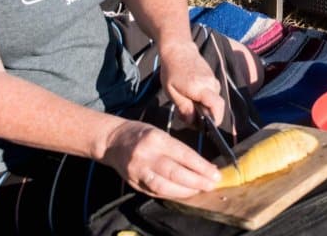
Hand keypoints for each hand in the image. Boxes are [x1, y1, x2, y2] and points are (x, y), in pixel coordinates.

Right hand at [102, 120, 220, 197]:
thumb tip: (202, 165)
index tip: (215, 173)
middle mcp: (146, 155)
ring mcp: (138, 171)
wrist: (112, 141)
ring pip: (164, 186)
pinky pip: (155, 192)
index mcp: (156, 139)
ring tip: (199, 191)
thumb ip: (178, 148)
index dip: (201, 166)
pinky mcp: (134, 183)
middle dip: (196, 181)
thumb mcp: (160, 133)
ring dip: (185, 191)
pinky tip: (183, 194)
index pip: (183, 155)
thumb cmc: (140, 134)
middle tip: (212, 184)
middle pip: (174, 173)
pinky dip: (171, 194)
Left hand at [160, 41, 224, 124]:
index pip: (217, 106)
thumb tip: (192, 122)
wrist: (179, 49)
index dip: (216, 119)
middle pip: (216, 107)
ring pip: (214, 101)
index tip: (207, 127)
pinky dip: (204, 100)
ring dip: (204, 107)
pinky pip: (212, 94)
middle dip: (207, 116)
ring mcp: (214, 80)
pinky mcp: (213, 78)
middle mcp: (211, 84)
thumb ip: (183, 107)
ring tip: (188, 104)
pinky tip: (192, 97)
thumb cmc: (172, 71)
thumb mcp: (172, 91)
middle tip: (190, 117)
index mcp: (201, 88)